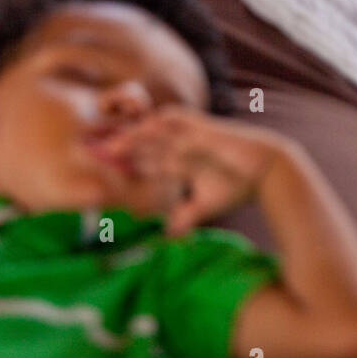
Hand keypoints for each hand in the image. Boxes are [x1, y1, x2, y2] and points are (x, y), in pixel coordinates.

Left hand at [110, 106, 285, 237]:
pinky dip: (155, 122)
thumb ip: (183, 218)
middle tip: (92, 154)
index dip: (123, 167)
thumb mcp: (202, 206)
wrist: (265, 170)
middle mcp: (178, 147)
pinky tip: (139, 129)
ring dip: (132, 136)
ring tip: (110, 146)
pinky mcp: (198, 125)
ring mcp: (187, 135)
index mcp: (177, 164)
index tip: (99, 174)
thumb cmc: (236, 187)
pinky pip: (171, 119)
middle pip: (142, 145)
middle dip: (119, 150)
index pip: (144, 163)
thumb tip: (167, 238)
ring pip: (151, 132)